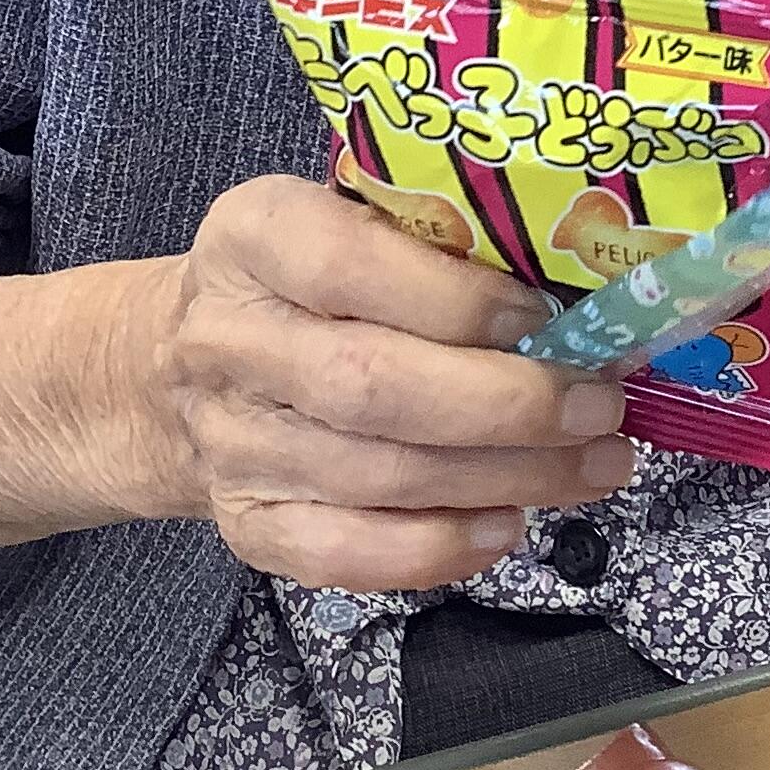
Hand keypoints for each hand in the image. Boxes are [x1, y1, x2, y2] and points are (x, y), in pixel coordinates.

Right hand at [145, 175, 633, 592]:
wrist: (170, 368)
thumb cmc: (302, 278)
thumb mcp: (343, 215)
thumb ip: (431, 235)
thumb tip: (577, 282)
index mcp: (253, 234)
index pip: (348, 264)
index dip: (455, 298)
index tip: (546, 313)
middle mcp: (228, 339)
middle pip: (373, 387)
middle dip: (507, 403)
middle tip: (600, 407)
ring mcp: (233, 441)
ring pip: (377, 477)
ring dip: (505, 477)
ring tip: (594, 464)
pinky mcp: (246, 522)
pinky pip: (342, 555)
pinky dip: (435, 550)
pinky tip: (508, 524)